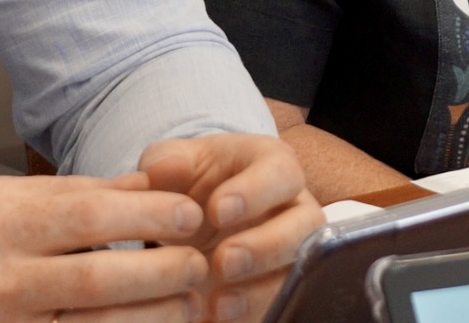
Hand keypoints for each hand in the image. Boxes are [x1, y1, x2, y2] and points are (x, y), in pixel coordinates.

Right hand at [0, 172, 208, 322]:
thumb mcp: (1, 200)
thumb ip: (75, 194)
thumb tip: (148, 187)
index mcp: (2, 224)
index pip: (93, 215)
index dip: (152, 218)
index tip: (189, 216)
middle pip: (101, 278)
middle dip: (163, 272)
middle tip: (199, 265)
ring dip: (151, 319)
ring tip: (185, 305)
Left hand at [139, 134, 323, 322]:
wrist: (190, 220)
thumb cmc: (190, 182)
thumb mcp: (173, 164)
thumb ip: (166, 160)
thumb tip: (164, 168)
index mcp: (272, 165)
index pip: (282, 172)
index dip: (256, 191)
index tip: (217, 210)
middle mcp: (294, 206)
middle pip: (305, 226)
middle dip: (266, 247)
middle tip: (223, 262)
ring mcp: (292, 249)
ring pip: (298, 271)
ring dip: (262, 290)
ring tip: (219, 303)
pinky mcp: (280, 285)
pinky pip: (283, 304)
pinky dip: (253, 314)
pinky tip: (219, 318)